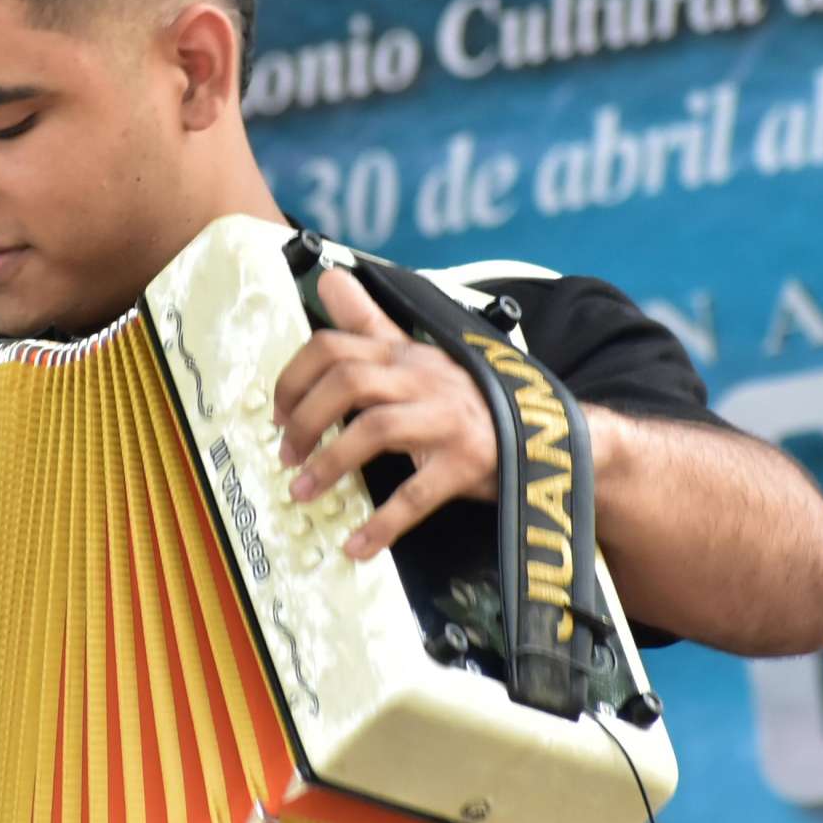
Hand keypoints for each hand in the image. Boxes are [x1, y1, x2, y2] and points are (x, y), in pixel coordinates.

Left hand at [271, 267, 496, 559]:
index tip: (276, 412)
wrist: (546, 433)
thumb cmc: (467, 399)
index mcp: (404, 354)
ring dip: (330, 463)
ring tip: (303, 491)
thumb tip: (328, 278)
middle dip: (304, 418)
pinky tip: (358, 544)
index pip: (335, 346)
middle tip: (286, 453)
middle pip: (348, 380)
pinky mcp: (466, 462)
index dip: (294, 378)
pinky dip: (382, 523)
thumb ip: (369, 323)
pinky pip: (415, 494)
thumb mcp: (419, 355)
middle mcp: (423, 378)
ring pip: (375, 428)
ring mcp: (446, 419)